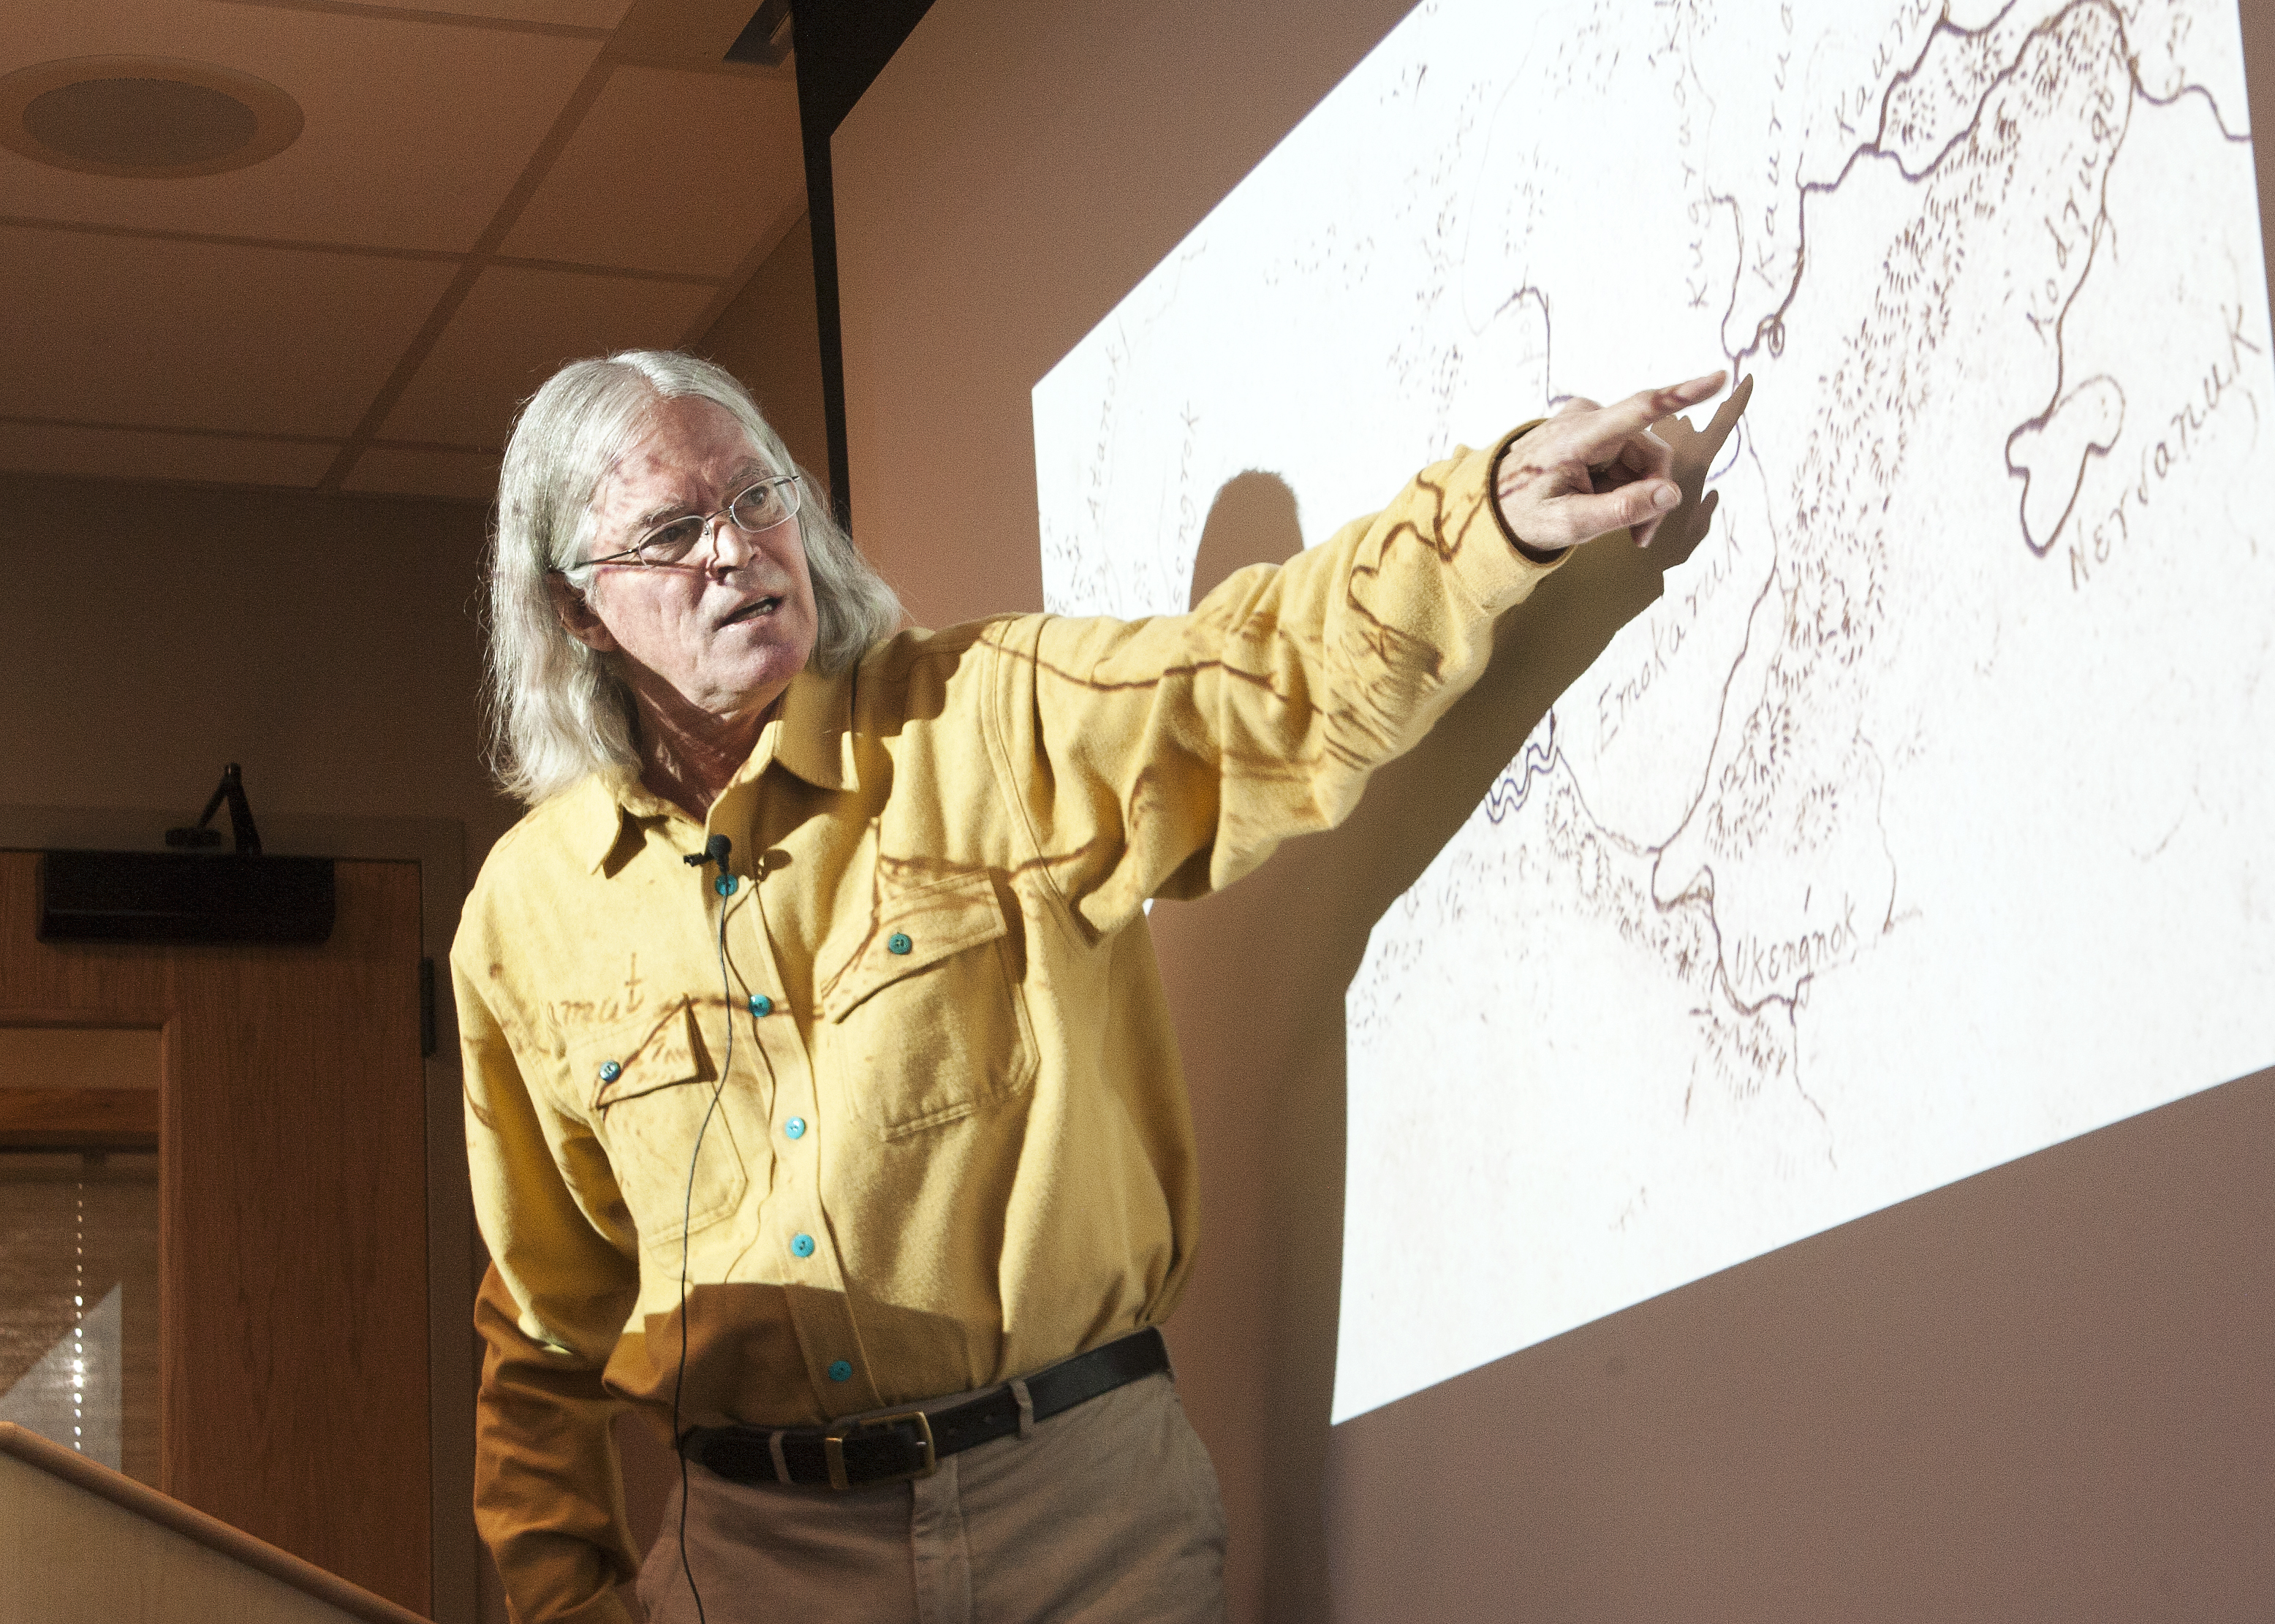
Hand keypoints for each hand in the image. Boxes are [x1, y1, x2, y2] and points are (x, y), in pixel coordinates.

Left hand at [1495, 371, 1731, 552]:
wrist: (1491, 505)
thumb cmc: (1523, 515)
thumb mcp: (1568, 525)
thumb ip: (1620, 511)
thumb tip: (1669, 494)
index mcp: (1576, 437)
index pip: (1639, 410)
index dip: (1682, 394)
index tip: (1718, 377)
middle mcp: (1586, 419)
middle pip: (1649, 451)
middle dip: (1653, 494)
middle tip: (1640, 536)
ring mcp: (1589, 422)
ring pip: (1643, 457)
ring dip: (1640, 494)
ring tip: (1623, 529)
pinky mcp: (1592, 430)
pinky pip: (1629, 456)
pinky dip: (1628, 485)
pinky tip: (1607, 505)